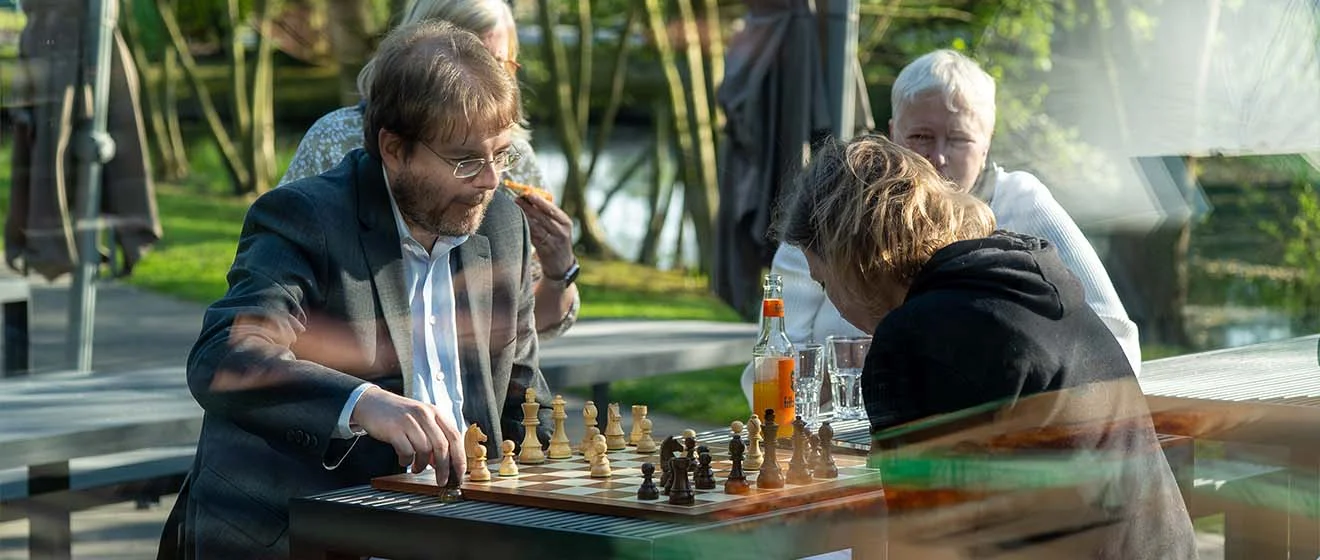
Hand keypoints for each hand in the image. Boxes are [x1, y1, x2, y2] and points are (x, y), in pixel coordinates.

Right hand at [350, 386, 465, 485]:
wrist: (372, 403)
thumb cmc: (399, 415)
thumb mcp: (422, 420)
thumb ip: (434, 438)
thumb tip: (443, 463)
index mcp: (436, 412)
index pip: (455, 436)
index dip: (459, 458)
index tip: (459, 474)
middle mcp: (424, 414)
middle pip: (442, 446)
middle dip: (444, 468)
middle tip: (442, 481)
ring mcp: (409, 420)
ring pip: (425, 449)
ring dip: (422, 465)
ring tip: (417, 468)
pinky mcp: (394, 428)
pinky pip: (406, 451)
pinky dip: (407, 461)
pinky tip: (404, 461)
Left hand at [514, 194, 574, 277]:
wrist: (562, 266)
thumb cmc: (557, 241)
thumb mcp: (559, 228)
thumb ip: (549, 215)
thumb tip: (531, 197)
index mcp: (566, 223)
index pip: (551, 209)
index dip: (539, 200)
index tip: (528, 193)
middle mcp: (561, 232)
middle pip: (542, 216)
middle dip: (529, 206)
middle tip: (517, 198)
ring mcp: (554, 242)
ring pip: (536, 226)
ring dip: (524, 216)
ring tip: (515, 208)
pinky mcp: (545, 250)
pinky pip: (532, 237)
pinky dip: (524, 228)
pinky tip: (517, 222)